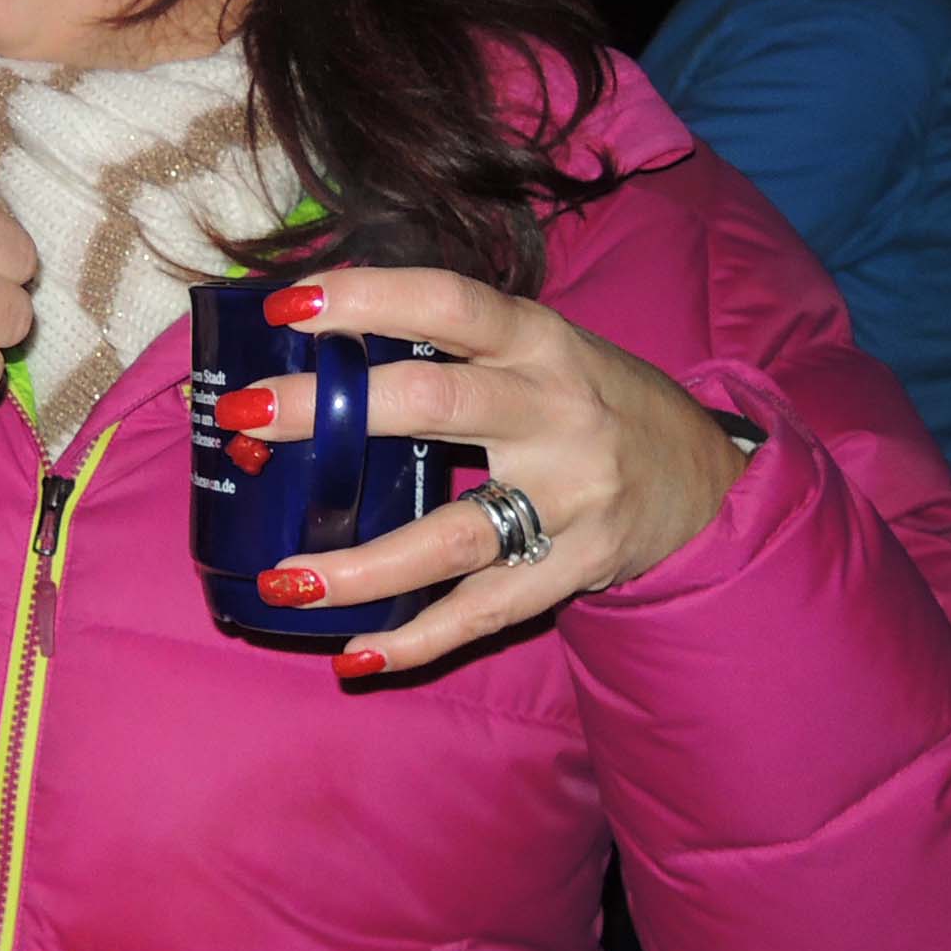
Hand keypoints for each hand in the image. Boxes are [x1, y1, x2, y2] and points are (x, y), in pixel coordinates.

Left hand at [225, 267, 745, 676]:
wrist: (706, 480)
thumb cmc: (592, 400)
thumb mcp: (539, 348)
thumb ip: (451, 344)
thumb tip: (315, 345)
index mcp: (538, 340)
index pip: (447, 300)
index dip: (366, 296)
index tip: (286, 304)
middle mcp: (554, 412)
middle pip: (433, 404)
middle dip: (326, 413)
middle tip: (244, 417)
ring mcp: (569, 497)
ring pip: (452, 536)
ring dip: (360, 565)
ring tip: (281, 578)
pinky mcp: (576, 568)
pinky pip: (486, 612)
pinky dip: (419, 639)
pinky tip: (356, 654)